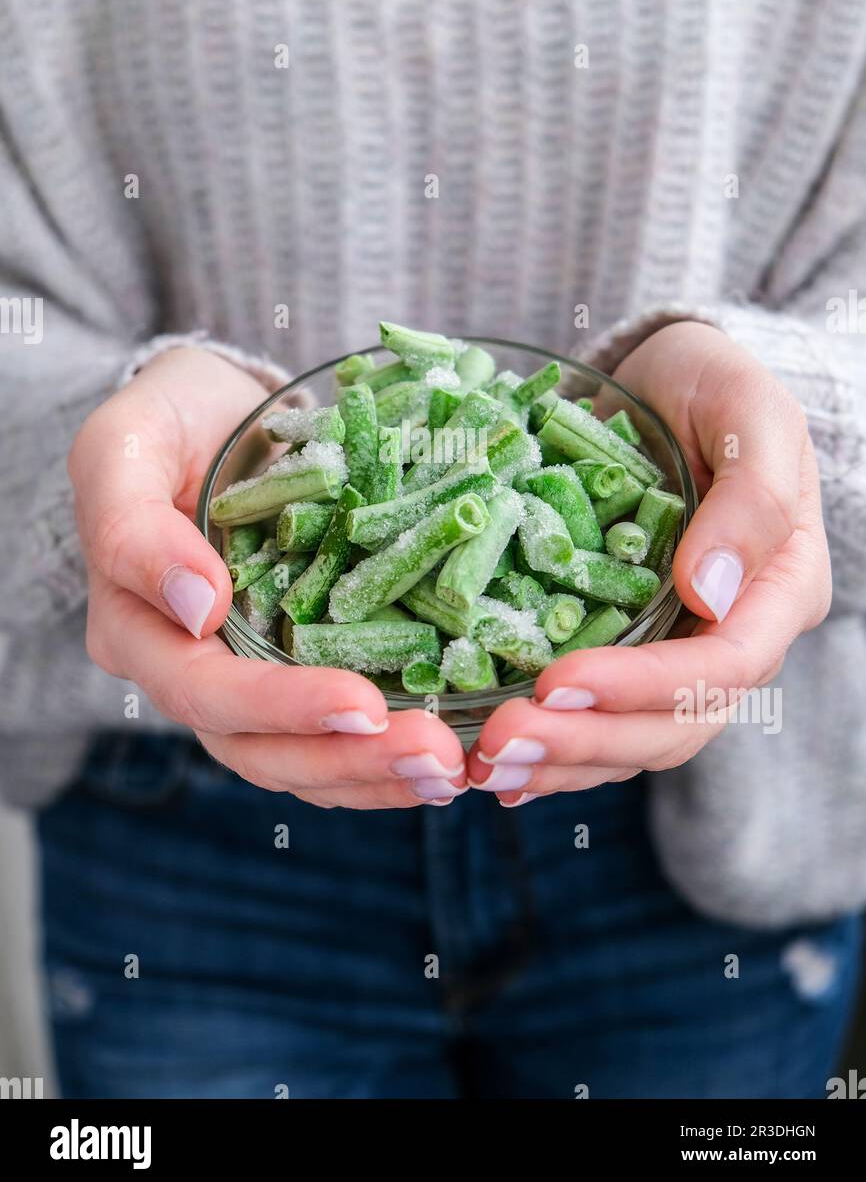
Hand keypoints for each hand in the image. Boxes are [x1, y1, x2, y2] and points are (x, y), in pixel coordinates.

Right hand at [69, 347, 465, 807]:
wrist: (214, 407)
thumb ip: (134, 528)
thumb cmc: (164, 417)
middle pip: (260, 750)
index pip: (206, 692)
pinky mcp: (298, 665)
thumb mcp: (125, 446)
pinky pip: (336, 734)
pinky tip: (449, 756)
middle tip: (437, 756)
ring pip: (303, 759)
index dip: (284, 708)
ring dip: (378, 775)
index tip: (366, 706)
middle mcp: (190, 669)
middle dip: (349, 760)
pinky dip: (387, 754)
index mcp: (137, 629)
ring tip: (455, 769)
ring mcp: (246, 674)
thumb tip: (197, 607)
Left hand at [468, 321, 831, 804]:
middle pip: (673, 725)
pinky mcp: (624, 648)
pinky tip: (491, 765)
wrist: (663, 378)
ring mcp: (676, 649)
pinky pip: (595, 719)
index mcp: (778, 590)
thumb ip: (750, 496)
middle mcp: (732, 635)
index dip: (643, 686)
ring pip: (631, 738)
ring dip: (559, 760)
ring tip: (484, 764)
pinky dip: (549, 748)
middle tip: (500, 742)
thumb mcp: (747, 411)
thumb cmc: (713, 383)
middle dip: (587, 740)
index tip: (559, 679)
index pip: (722, 668)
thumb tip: (709, 590)